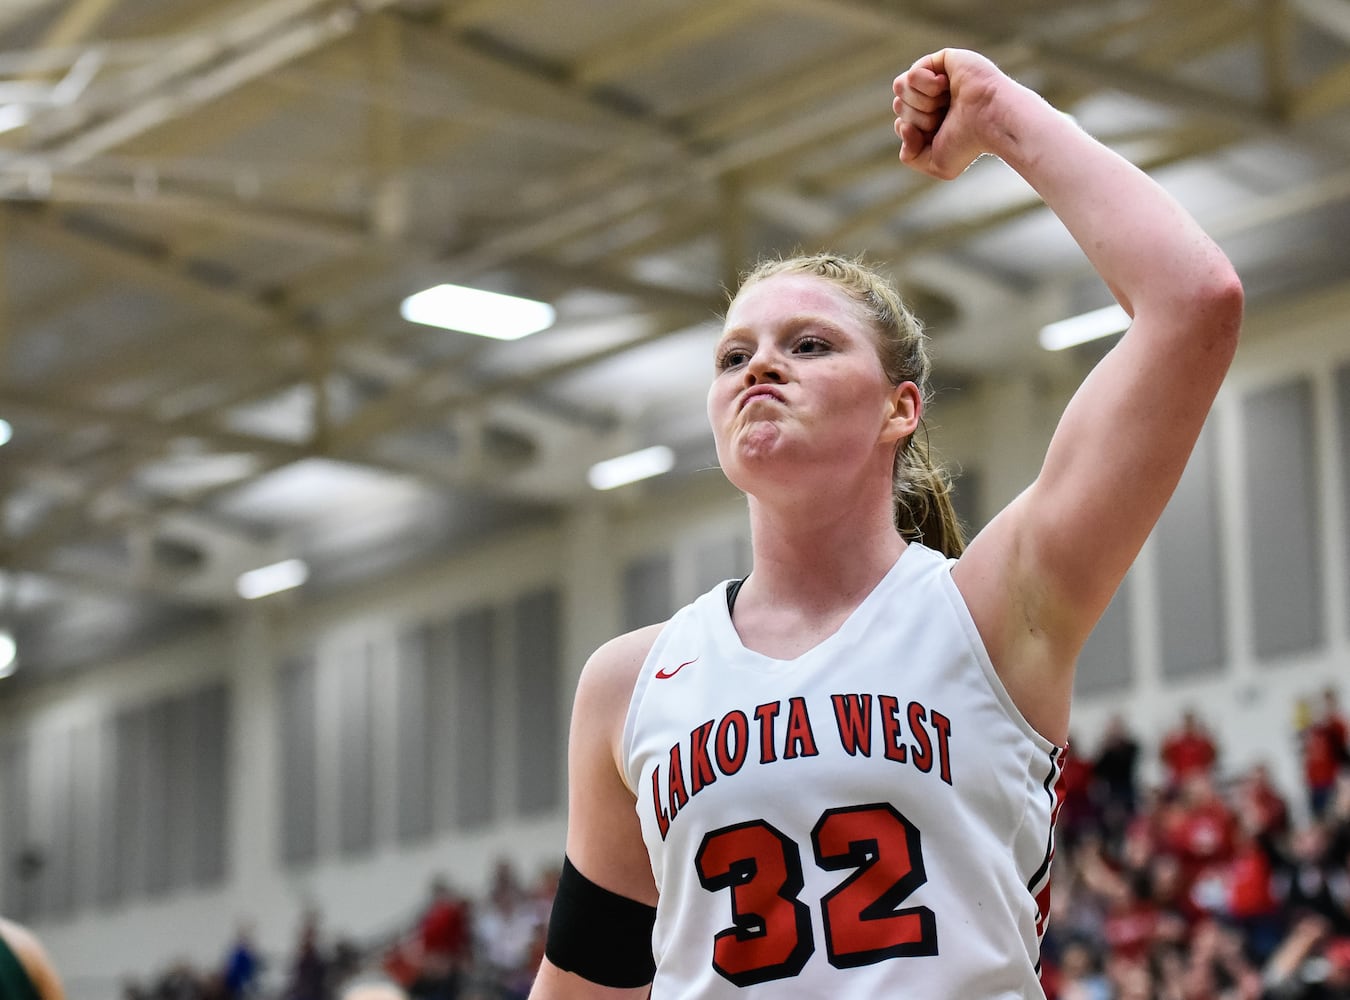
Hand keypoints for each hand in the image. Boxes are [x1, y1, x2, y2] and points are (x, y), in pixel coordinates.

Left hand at [893, 48, 1007, 179]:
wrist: (990, 121)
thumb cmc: (969, 144)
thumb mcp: (935, 164)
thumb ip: (909, 156)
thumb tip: (902, 125)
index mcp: (932, 121)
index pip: (901, 123)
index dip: (910, 131)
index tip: (934, 134)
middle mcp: (933, 98)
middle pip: (898, 105)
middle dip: (917, 117)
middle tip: (943, 118)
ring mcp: (938, 76)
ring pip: (900, 87)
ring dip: (920, 102)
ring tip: (945, 102)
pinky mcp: (943, 59)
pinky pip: (912, 73)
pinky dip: (925, 85)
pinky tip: (946, 85)